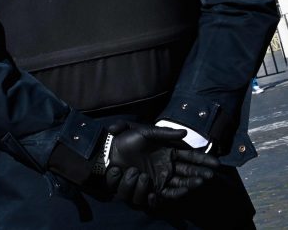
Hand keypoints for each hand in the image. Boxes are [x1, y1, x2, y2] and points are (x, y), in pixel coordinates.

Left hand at [105, 121, 219, 206]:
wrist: (109, 150)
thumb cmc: (126, 140)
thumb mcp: (145, 132)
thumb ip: (164, 133)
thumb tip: (185, 132)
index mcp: (168, 153)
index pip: (190, 157)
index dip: (203, 160)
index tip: (215, 163)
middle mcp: (167, 166)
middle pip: (188, 172)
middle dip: (199, 174)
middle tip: (208, 176)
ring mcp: (159, 177)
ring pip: (178, 183)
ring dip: (188, 182)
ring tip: (197, 181)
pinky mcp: (149, 186)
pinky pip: (164, 193)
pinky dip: (173, 192)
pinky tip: (180, 189)